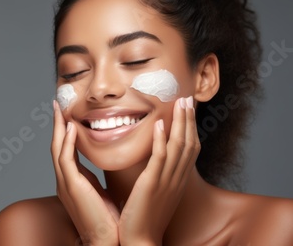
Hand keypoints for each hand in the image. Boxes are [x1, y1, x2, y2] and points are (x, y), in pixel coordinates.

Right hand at [51, 100, 119, 245]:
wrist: (107, 241)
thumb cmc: (109, 220)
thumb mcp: (101, 192)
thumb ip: (98, 177)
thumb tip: (108, 163)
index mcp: (72, 181)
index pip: (65, 150)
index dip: (64, 132)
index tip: (67, 115)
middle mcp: (64, 181)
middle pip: (56, 146)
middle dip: (56, 125)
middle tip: (57, 105)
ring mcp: (65, 184)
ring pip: (57, 149)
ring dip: (57, 127)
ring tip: (59, 109)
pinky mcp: (72, 187)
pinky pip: (66, 159)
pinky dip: (66, 142)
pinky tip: (70, 128)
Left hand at [119, 96, 200, 244]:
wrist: (140, 239)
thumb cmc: (144, 217)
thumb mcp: (157, 193)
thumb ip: (158, 175)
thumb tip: (155, 162)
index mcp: (178, 180)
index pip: (190, 149)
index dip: (190, 128)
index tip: (188, 110)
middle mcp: (177, 178)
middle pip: (189, 143)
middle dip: (189, 120)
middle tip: (187, 99)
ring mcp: (166, 181)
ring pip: (178, 146)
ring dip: (180, 123)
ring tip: (179, 103)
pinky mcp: (152, 184)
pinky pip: (159, 158)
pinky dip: (161, 139)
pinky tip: (159, 124)